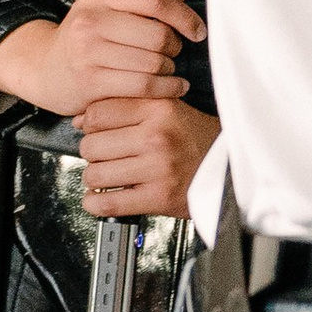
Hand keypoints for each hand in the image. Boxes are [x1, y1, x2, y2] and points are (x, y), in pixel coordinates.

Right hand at [0, 0, 201, 118]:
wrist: (43, 68)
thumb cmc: (80, 38)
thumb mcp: (104, 6)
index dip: (184, 16)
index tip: (196, 29)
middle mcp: (90, 21)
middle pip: (159, 34)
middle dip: (175, 47)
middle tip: (172, 52)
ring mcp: (88, 53)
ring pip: (154, 62)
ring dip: (169, 69)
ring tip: (165, 70)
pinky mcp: (90, 82)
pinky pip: (143, 86)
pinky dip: (165, 89)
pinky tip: (170, 86)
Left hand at [76, 91, 219, 219]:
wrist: (231, 167)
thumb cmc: (198, 140)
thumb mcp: (168, 110)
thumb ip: (127, 108)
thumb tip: (80, 120)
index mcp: (159, 110)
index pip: (98, 113)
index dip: (89, 125)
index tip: (97, 132)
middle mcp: (157, 137)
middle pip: (91, 145)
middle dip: (93, 154)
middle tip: (106, 157)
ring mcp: (157, 168)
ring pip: (95, 174)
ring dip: (95, 180)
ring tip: (108, 176)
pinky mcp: (158, 197)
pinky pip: (107, 203)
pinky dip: (95, 203)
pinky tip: (99, 198)